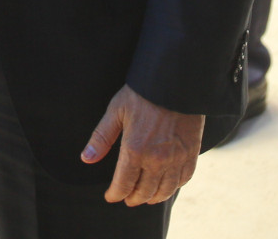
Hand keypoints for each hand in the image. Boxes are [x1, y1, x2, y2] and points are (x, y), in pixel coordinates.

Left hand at [81, 85, 203, 206]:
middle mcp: (157, 160)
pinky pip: (183, 179)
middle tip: (127, 198)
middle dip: (133, 198)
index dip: (115, 194)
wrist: (175, 80)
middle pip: (144, 192)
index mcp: (135, 150)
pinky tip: (167, 185)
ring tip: (146, 196)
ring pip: (164, 191)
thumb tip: (86, 159)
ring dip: (153, 197)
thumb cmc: (142, 93)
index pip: (123, 185)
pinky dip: (173, 187)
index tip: (110, 196)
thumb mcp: (116, 111)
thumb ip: (101, 138)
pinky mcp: (192, 153)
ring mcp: (177, 158)